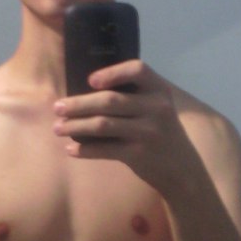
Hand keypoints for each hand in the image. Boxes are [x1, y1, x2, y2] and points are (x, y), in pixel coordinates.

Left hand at [53, 60, 197, 192]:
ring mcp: (148, 132)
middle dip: (78, 104)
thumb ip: (135, 97)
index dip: (112, 72)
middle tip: (57, 107)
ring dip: (75, 126)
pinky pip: (105, 149)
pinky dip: (85, 149)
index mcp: (160, 90)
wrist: (183, 170)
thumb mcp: (158, 108)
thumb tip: (87, 92)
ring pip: (103, 124)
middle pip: (110, 100)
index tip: (90, 81)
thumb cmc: (162, 134)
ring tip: (57, 128)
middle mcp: (156, 108)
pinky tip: (71, 150)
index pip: (137, 70)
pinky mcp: (139, 154)